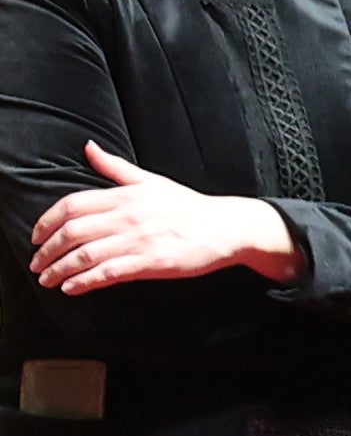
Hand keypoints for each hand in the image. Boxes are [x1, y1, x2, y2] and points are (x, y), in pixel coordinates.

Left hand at [28, 143, 294, 295]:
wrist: (228, 227)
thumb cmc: (189, 205)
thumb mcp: (151, 180)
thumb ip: (115, 167)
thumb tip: (88, 147)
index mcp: (126, 195)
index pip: (72, 206)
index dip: (46, 222)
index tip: (36, 237)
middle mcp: (129, 217)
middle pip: (73, 232)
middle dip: (47, 251)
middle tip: (37, 263)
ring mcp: (140, 240)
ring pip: (86, 255)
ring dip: (60, 270)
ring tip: (48, 279)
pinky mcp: (152, 263)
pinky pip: (109, 273)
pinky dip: (86, 282)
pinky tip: (73, 288)